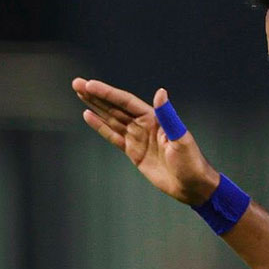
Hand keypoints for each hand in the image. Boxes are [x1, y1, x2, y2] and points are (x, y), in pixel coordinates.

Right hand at [72, 78, 221, 204]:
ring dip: (95, 106)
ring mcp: (137, 138)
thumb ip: (168, 116)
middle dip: (96, 95)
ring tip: (79, 93)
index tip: (90, 85)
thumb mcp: (180, 137)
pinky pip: (113, 136)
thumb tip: (161, 92)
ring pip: (111, 118)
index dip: (107, 93)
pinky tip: (88, 116)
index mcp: (154, 118)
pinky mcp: (133, 152)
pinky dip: (100, 126)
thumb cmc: (190, 161)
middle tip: (77, 83)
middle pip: (114, 106)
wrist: (191, 185)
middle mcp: (143, 124)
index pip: (125, 102)